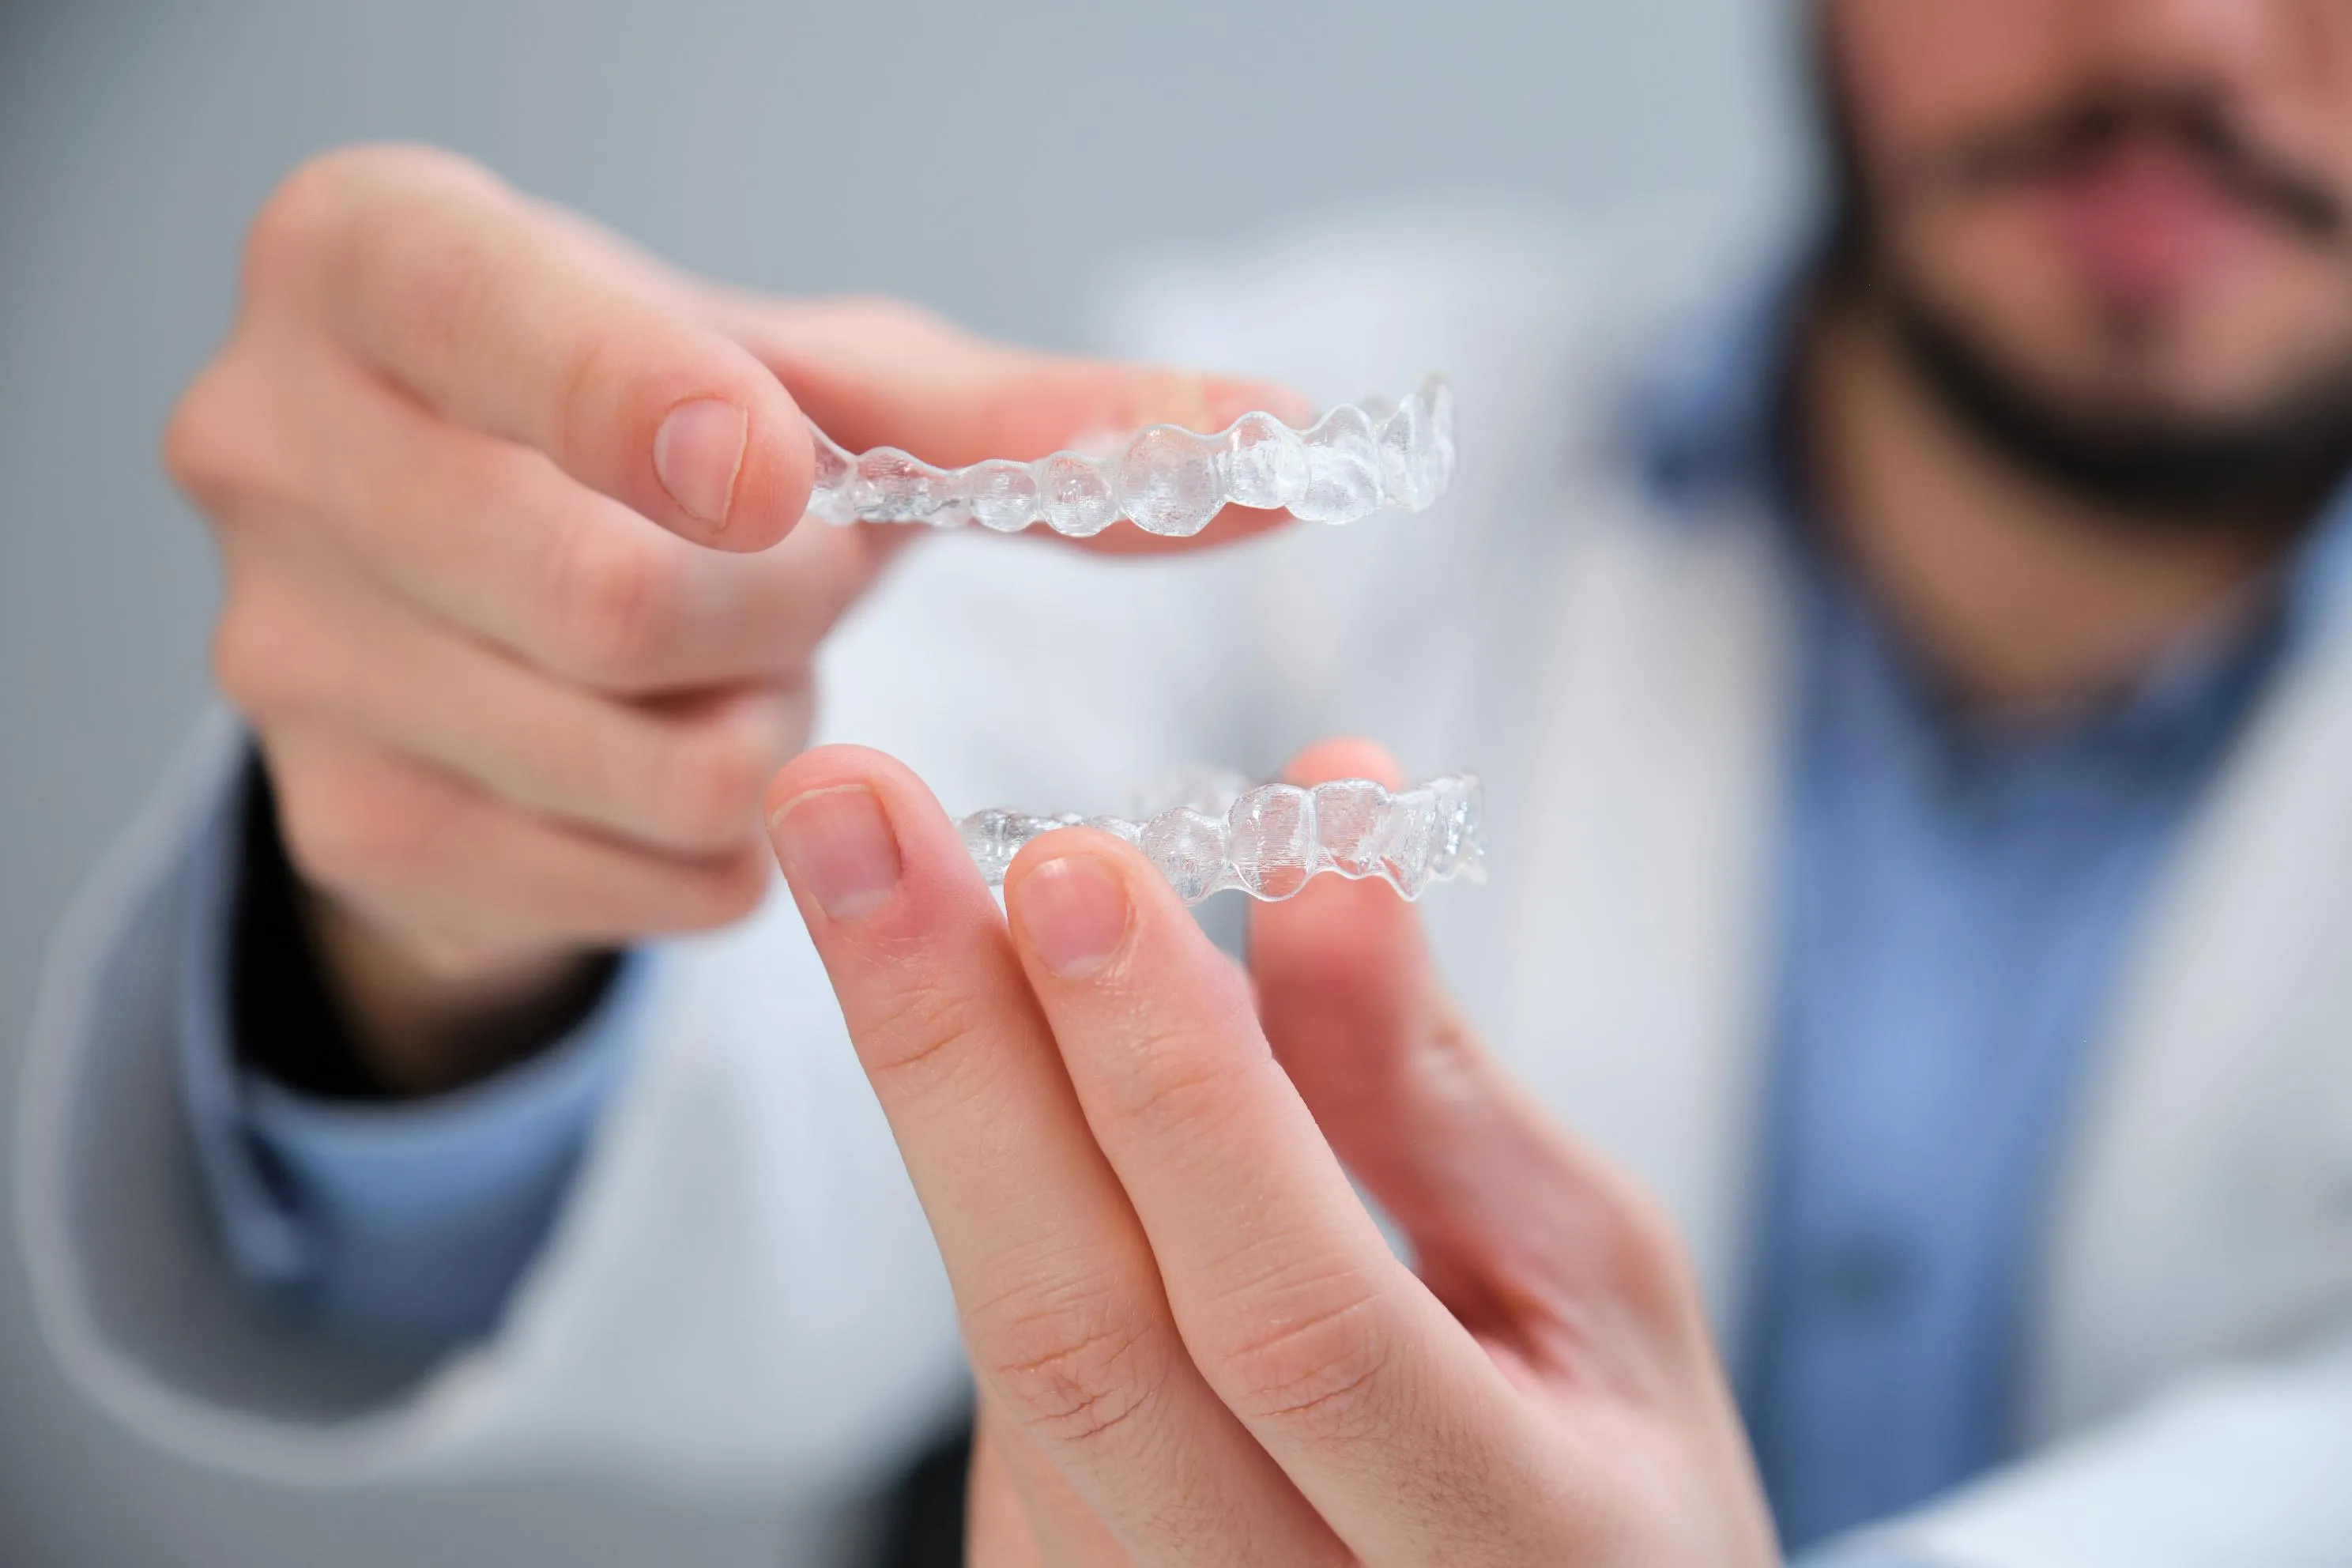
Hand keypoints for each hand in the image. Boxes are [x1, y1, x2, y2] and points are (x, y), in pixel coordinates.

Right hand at [166, 143, 1294, 1090]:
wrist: (518, 605)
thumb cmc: (684, 451)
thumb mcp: (842, 395)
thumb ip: (1044, 422)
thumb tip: (1295, 445)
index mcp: (374, 262)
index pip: (485, 314)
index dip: (642, 396)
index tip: (779, 469)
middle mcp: (269, 440)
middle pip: (604, 595)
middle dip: (783, 606)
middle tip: (804, 568)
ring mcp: (280, 658)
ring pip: (634, 758)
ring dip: (767, 728)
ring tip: (735, 658)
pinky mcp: (338, 831)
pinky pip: (636, 879)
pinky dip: (726, 843)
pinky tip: (683, 755)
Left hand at [764, 738, 1778, 1564]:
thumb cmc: (1605, 1462)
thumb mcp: (1591, 1275)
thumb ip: (1433, 1087)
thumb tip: (1325, 837)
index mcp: (1510, 1548)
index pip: (1292, 1317)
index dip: (1175, 1086)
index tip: (1072, 863)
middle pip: (1079, 1345)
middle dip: (949, 1052)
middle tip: (848, 812)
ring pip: (1015, 1357)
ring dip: (950, 1091)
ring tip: (905, 882)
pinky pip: (1006, 1390)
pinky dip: (1005, 1192)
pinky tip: (1010, 1063)